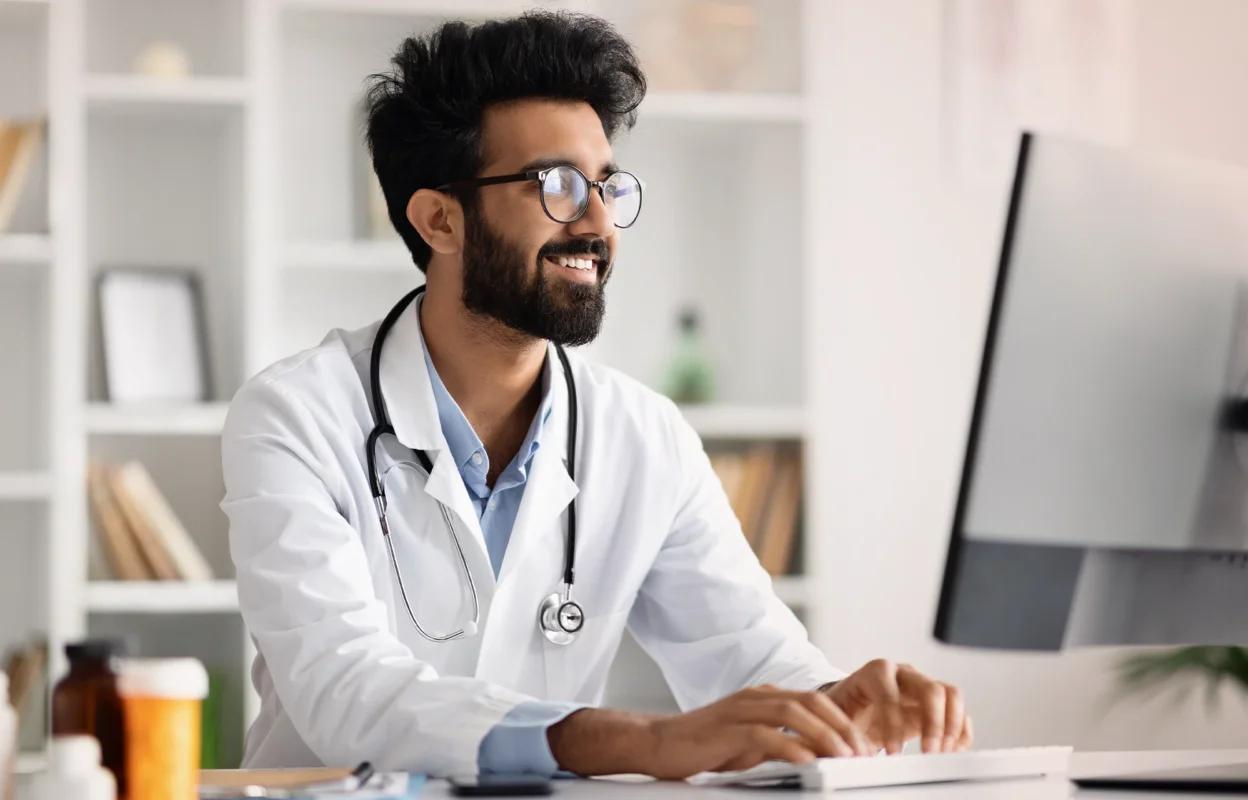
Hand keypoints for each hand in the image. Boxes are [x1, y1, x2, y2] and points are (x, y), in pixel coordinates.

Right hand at [547, 684, 871, 778]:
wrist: (659, 743)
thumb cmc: (705, 746)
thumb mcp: (751, 744)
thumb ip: (782, 744)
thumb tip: (817, 757)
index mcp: (765, 696)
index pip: (816, 701)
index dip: (843, 722)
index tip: (862, 746)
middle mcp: (757, 696)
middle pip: (812, 700)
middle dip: (842, 726)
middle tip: (862, 752)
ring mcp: (741, 709)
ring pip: (794, 713)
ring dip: (824, 735)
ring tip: (843, 757)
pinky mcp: (728, 729)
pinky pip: (767, 735)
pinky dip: (791, 748)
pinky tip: (807, 763)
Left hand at [823, 659, 971, 754]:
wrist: (853, 704)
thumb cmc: (844, 709)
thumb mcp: (835, 716)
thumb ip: (841, 730)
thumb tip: (847, 752)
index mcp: (875, 673)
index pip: (890, 693)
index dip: (893, 724)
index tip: (892, 752)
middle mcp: (903, 674)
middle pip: (930, 688)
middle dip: (933, 724)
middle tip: (929, 752)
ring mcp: (922, 685)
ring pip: (950, 693)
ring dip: (952, 725)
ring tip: (944, 752)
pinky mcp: (935, 702)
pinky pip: (957, 709)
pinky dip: (960, 729)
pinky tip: (953, 749)